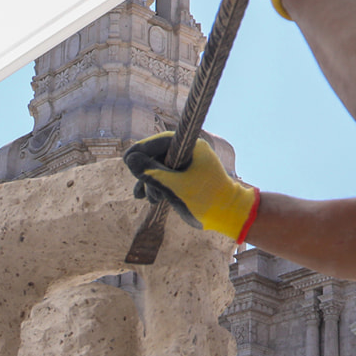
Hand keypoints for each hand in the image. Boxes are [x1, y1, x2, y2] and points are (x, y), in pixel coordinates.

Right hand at [123, 134, 259, 239]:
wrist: (229, 215)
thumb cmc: (205, 199)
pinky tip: (152, 198)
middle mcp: (191, 151)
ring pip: (162, 167)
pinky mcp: (190, 176)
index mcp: (192, 146)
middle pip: (158, 155)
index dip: (141, 149)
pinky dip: (160, 186)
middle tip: (141, 190)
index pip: (160, 141)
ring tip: (151, 199)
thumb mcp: (174, 186)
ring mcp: (191, 164)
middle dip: (147, 173)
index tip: (127, 160)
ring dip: (152, 183)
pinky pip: (169, 176)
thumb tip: (130, 159)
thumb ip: (151, 173)